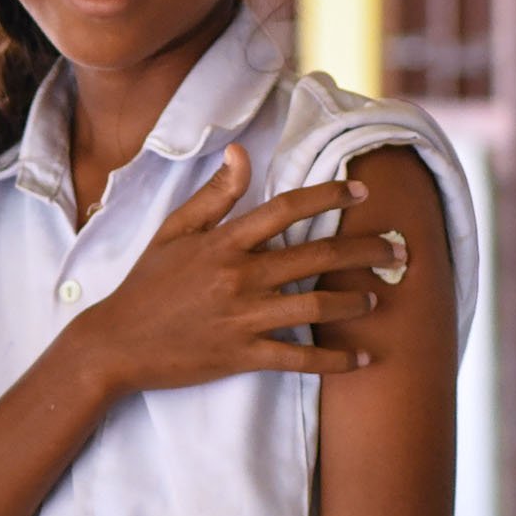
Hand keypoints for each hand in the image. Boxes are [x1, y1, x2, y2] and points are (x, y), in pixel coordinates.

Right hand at [68, 145, 394, 400]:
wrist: (115, 343)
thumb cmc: (145, 285)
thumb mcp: (173, 231)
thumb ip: (213, 195)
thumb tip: (241, 154)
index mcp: (223, 242)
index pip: (286, 209)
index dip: (329, 196)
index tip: (362, 191)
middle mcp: (239, 276)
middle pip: (316, 255)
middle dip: (365, 251)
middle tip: (400, 250)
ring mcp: (242, 317)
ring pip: (316, 304)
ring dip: (355, 301)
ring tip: (378, 299)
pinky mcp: (242, 355)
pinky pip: (299, 358)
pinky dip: (335, 361)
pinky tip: (363, 359)